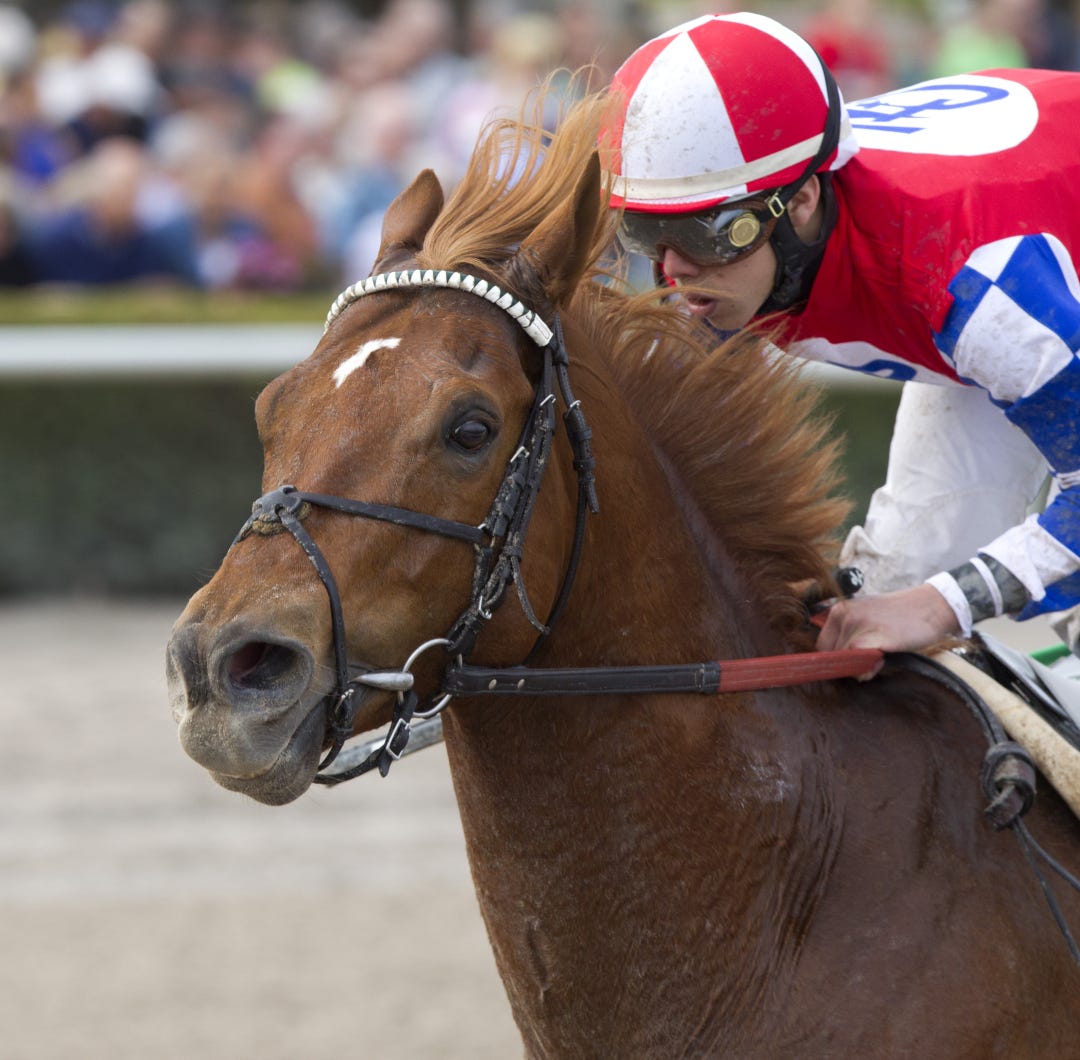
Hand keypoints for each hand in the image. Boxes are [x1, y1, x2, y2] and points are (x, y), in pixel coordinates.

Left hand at [815, 584, 960, 678]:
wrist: (931, 606)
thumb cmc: (899, 615)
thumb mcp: (866, 616)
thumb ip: (848, 634)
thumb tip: (834, 662)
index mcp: (839, 610)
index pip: (821, 645)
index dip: (833, 659)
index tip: (848, 663)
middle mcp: (844, 615)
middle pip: (829, 654)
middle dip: (846, 663)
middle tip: (870, 657)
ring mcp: (858, 624)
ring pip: (843, 659)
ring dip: (859, 666)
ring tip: (880, 655)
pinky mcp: (874, 636)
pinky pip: (857, 659)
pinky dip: (866, 668)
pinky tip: (881, 660)